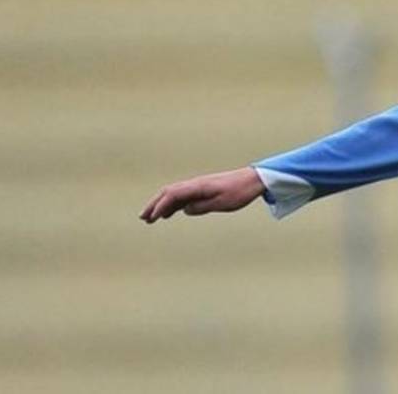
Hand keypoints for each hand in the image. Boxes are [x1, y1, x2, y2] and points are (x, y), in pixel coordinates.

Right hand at [140, 167, 265, 222]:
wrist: (254, 179)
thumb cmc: (240, 192)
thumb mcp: (222, 203)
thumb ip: (202, 206)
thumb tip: (185, 209)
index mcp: (198, 186)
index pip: (173, 194)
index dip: (161, 206)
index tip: (153, 218)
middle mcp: (196, 184)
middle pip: (168, 192)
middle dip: (154, 205)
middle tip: (143, 218)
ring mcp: (199, 186)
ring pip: (174, 194)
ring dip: (162, 205)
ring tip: (151, 218)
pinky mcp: (204, 188)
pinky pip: (184, 196)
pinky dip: (173, 204)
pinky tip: (171, 213)